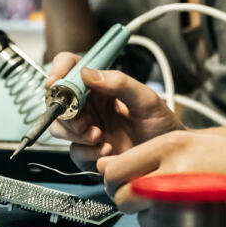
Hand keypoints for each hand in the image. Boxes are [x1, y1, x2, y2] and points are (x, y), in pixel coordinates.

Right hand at [45, 51, 181, 170]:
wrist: (168, 158)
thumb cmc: (163, 126)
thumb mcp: (147, 99)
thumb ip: (120, 83)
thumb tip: (88, 73)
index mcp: (102, 86)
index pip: (72, 68)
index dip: (59, 71)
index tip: (57, 81)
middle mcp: (91, 105)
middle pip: (58, 100)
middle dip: (65, 110)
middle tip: (83, 120)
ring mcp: (88, 129)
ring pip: (60, 127)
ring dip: (75, 132)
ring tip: (99, 136)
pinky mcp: (89, 153)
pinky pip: (75, 151)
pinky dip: (88, 153)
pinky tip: (107, 151)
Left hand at [98, 131, 225, 226]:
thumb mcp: (201, 145)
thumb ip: (156, 155)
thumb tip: (110, 165)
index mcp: (173, 143)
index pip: (117, 167)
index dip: (116, 180)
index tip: (125, 183)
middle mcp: (172, 168)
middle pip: (120, 193)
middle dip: (126, 199)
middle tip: (144, 199)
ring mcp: (182, 200)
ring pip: (137, 214)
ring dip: (145, 214)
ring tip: (173, 205)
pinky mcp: (194, 225)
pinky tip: (185, 218)